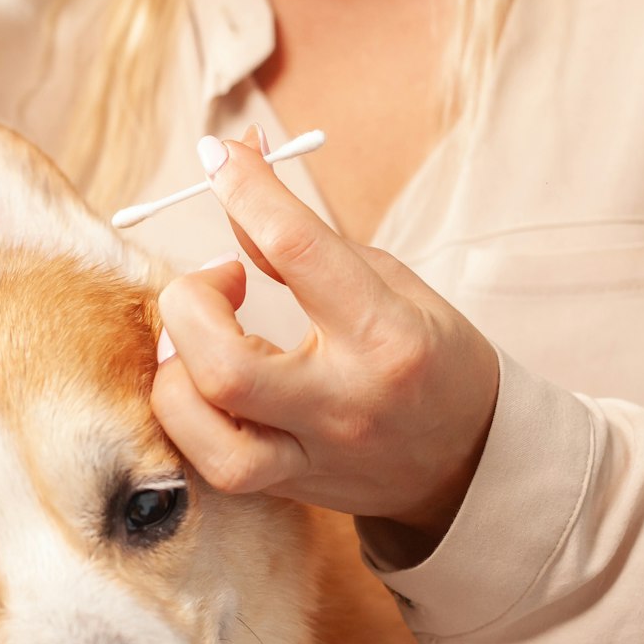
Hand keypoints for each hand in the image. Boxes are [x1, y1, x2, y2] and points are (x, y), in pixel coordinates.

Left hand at [152, 131, 500, 556]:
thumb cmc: (430, 358)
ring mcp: (311, 456)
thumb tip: (234, 179)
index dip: (247, 190)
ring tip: (201, 337)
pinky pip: (204, 460)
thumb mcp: (389, 284)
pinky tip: (196, 380)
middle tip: (217, 280)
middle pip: (226, 365)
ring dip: (175, 371)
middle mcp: (344, 402)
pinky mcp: (284, 487)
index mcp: (387, 336)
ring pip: (202, 430)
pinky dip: (183, 412)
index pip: (297, 250)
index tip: (218, 156)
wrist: (468, 460)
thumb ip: (304, 245)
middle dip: (191, 304)